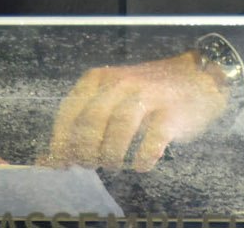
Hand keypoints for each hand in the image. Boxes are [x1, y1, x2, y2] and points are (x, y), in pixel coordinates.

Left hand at [48, 50, 229, 169]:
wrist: (198, 78)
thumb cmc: (147, 93)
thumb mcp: (112, 98)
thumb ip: (81, 124)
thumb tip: (45, 162)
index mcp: (101, 78)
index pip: (69, 112)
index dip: (62, 142)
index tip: (63, 163)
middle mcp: (122, 83)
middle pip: (91, 124)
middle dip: (86, 153)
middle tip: (92, 164)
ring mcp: (148, 97)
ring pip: (118, 134)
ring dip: (112, 157)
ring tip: (114, 164)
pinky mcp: (170, 114)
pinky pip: (149, 144)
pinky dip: (141, 160)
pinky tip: (141, 164)